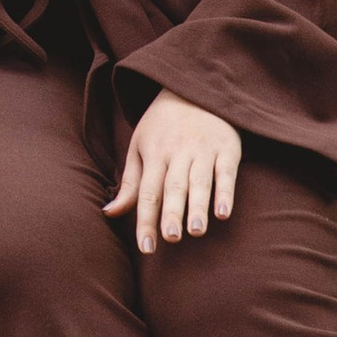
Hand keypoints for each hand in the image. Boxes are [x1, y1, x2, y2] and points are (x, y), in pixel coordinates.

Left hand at [103, 90, 240, 252]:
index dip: (145, 220)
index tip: (146, 248)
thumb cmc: (161, 127)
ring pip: (200, 181)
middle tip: (171, 237)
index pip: (147, 192)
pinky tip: (223, 213)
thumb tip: (109, 213)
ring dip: (198, 206)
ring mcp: (203, 149)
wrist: (193, 88)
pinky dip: (225, 192)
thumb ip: (130, 184)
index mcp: (153, 154)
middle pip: (173, 186)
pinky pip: (226, 172)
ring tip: (195, 231)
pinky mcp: (227, 148)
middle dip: (172, 212)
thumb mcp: (140, 147)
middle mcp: (177, 152)